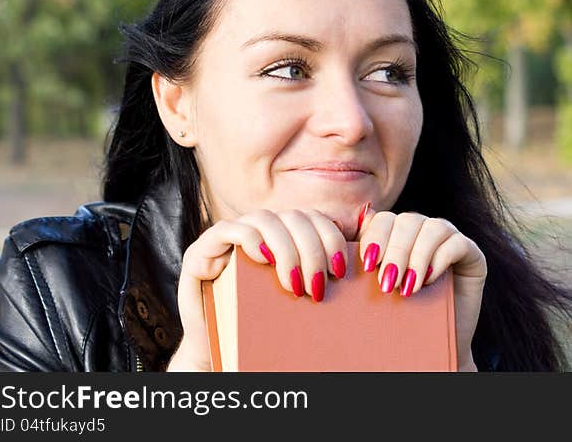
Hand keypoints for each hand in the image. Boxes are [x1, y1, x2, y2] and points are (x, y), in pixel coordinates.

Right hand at [167, 208, 346, 370]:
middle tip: (317, 286)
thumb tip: (368, 253)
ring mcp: (230, 236)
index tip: (340, 271)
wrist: (222, 353)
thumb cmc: (267, 326)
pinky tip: (264, 261)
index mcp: (283, 233)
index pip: (313, 218)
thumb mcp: (301, 295)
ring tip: (294, 284)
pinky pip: (228, 229)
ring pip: (265, 219)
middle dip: (311, 250)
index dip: (330, 238)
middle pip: (294, 218)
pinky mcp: (203, 249)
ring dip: (286, 250)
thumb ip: (325, 272)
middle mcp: (259, 229)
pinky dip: (250, 240)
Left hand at [358, 205, 486, 371]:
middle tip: (387, 283)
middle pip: (408, 220)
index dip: (375, 236)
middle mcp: (424, 230)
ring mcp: (450, 239)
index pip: (385, 219)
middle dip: (395, 251)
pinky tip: (428, 280)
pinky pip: (458, 243)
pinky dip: (440, 259)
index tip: (367, 265)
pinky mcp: (473, 254)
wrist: (431, 348)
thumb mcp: (377, 289)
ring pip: (433, 227)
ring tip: (408, 287)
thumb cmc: (399, 318)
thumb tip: (339, 243)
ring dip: (417, 256)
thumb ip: (365, 264)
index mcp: (398, 233)